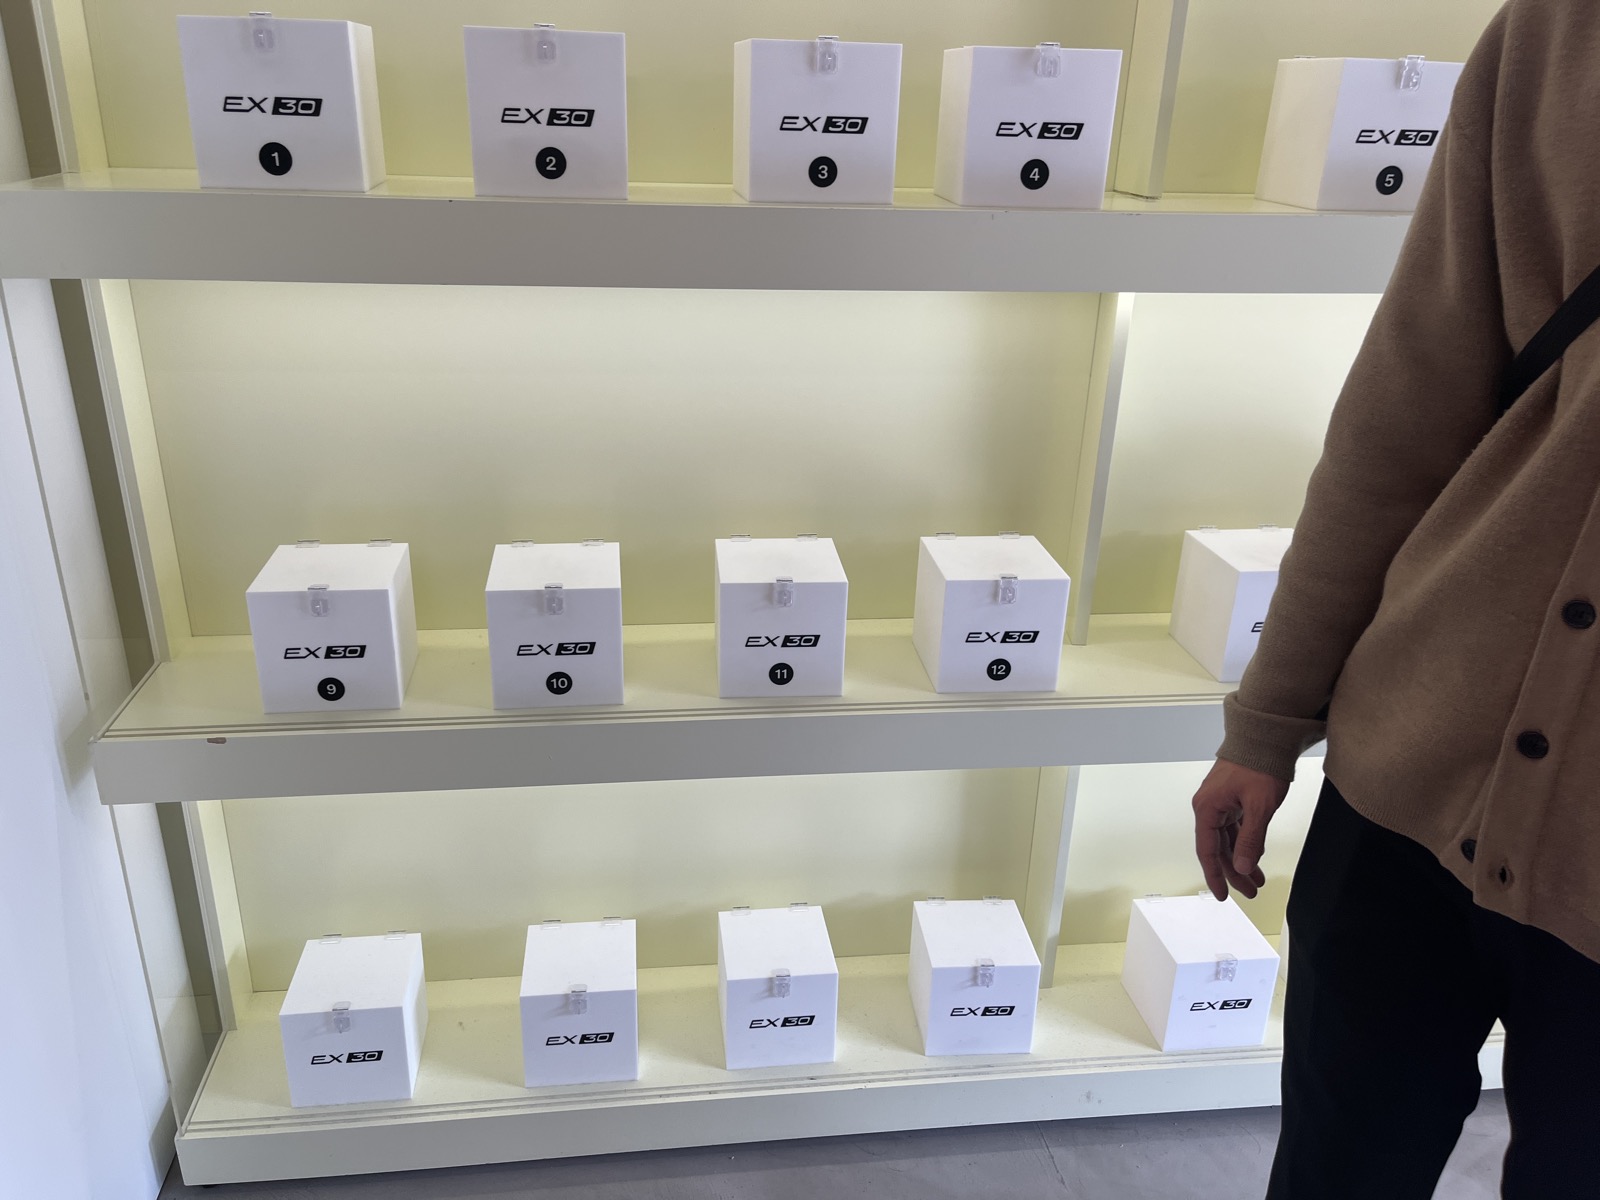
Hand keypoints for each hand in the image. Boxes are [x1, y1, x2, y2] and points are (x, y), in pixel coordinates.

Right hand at [1192, 759, 1290, 901]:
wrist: (1264, 738)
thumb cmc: (1259, 766)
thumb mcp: (1259, 807)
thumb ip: (1250, 839)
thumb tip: (1242, 868)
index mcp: (1207, 809)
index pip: (1208, 851)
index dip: (1215, 876)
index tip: (1223, 895)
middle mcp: (1209, 807)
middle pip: (1218, 849)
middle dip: (1234, 872)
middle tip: (1250, 892)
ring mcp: (1220, 803)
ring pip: (1228, 840)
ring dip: (1241, 860)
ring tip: (1256, 880)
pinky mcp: (1231, 800)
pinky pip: (1235, 829)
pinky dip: (1245, 844)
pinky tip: (1255, 856)